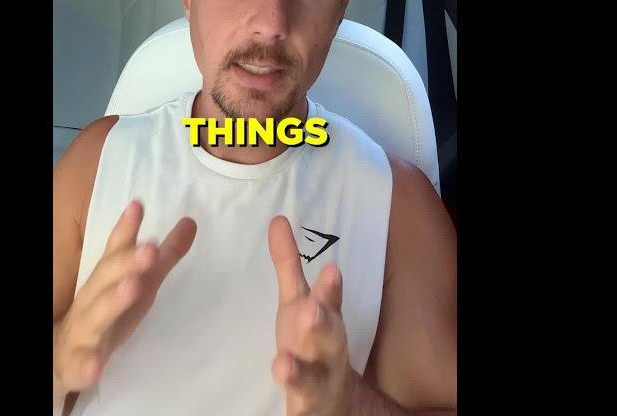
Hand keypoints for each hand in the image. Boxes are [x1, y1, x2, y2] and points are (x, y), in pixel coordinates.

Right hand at [53, 200, 196, 393]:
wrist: (64, 354)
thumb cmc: (109, 310)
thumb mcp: (140, 282)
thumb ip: (164, 256)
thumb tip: (191, 222)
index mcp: (107, 278)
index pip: (115, 250)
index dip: (126, 229)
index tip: (138, 205)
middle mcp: (93, 298)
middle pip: (106, 277)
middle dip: (126, 262)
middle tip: (151, 248)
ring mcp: (85, 330)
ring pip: (96, 315)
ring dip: (113, 301)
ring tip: (133, 287)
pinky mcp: (79, 363)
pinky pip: (83, 364)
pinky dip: (88, 364)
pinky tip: (97, 365)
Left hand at [268, 215, 355, 415]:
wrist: (339, 400)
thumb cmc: (313, 344)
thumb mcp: (298, 304)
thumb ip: (288, 265)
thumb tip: (277, 219)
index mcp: (321, 324)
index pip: (328, 303)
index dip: (329, 289)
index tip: (331, 269)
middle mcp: (325, 354)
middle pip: (329, 339)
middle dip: (322, 325)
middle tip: (313, 311)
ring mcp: (317, 384)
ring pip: (311, 380)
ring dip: (298, 373)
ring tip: (280, 365)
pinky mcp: (305, 410)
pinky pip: (299, 413)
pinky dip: (294, 413)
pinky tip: (282, 406)